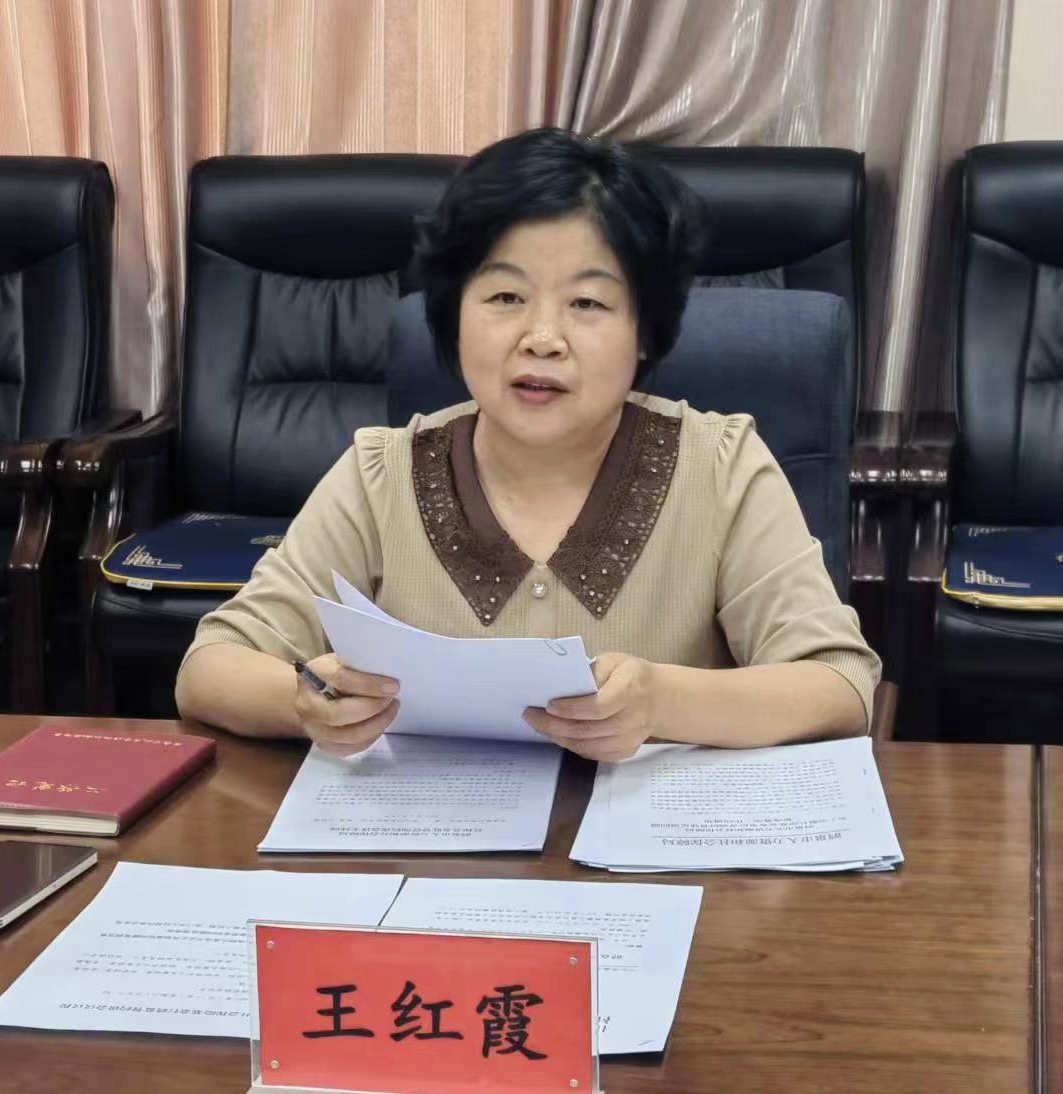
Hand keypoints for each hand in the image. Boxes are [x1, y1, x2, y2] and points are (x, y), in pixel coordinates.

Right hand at [294, 653, 399, 756]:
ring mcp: (313, 728)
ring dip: (377, 724)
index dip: (368, 685)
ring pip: (348, 735)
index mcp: (312, 675)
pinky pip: (350, 748)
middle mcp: (307, 704)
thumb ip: (359, 666)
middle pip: (339, 714)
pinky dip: (370, 738)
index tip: (393, 686)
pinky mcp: (323, 744)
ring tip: (390, 710)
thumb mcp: (342, 660)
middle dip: (373, 708)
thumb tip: (389, 673)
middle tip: (393, 699)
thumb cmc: (334, 673)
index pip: (340, 680)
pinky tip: (379, 724)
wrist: (311, 693)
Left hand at [523, 652, 658, 761]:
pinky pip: (594, 754)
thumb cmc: (631, 676)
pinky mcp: (625, 750)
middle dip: (554, 725)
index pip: (598, 706)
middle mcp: (632, 718)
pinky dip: (572, 746)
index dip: (571, 709)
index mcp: (630, 689)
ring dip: (559, 737)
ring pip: (588, 745)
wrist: (658, 698)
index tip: (549, 705)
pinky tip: (559, 735)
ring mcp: (630, 738)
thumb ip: (591, 671)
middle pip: (588, 729)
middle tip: (531, 716)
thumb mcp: (614, 661)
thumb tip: (563, 684)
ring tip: (540, 725)